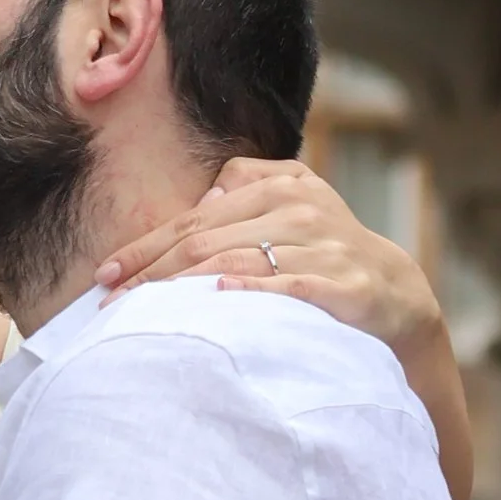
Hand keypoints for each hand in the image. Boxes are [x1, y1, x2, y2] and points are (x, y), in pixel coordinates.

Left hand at [98, 154, 440, 354]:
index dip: (145, 247)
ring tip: (143, 313)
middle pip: (206, 242)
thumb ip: (245, 186)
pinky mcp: (347, 286)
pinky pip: (292, 286)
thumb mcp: (291, 201)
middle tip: (110, 304)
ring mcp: (325, 247)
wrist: (396, 293)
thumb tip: (199, 204)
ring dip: (184, 288)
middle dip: (151, 274)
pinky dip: (255, 290)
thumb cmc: (323, 249)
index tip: (104, 275)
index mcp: (279, 186)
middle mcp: (300, 210)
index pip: (194, 220)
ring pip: (239, 262)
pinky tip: (220, 295)